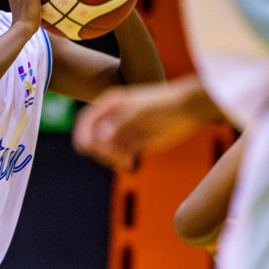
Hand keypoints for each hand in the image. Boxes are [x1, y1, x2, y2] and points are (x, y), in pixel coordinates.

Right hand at [73, 81, 209, 169]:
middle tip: (115, 157)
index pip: (87, 120)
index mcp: (110, 104)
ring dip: (110, 159)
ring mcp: (123, 132)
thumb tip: (100, 136)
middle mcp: (113, 118)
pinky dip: (120, 162)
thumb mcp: (141, 110)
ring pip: (105, 150)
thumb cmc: (164, 104)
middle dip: (100, 150)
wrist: (187, 108)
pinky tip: (130, 164)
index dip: (82, 134)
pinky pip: (119, 157)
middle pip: (94, 138)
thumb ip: (121, 122)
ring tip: (127, 161)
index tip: (84, 148)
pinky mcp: (134, 144)